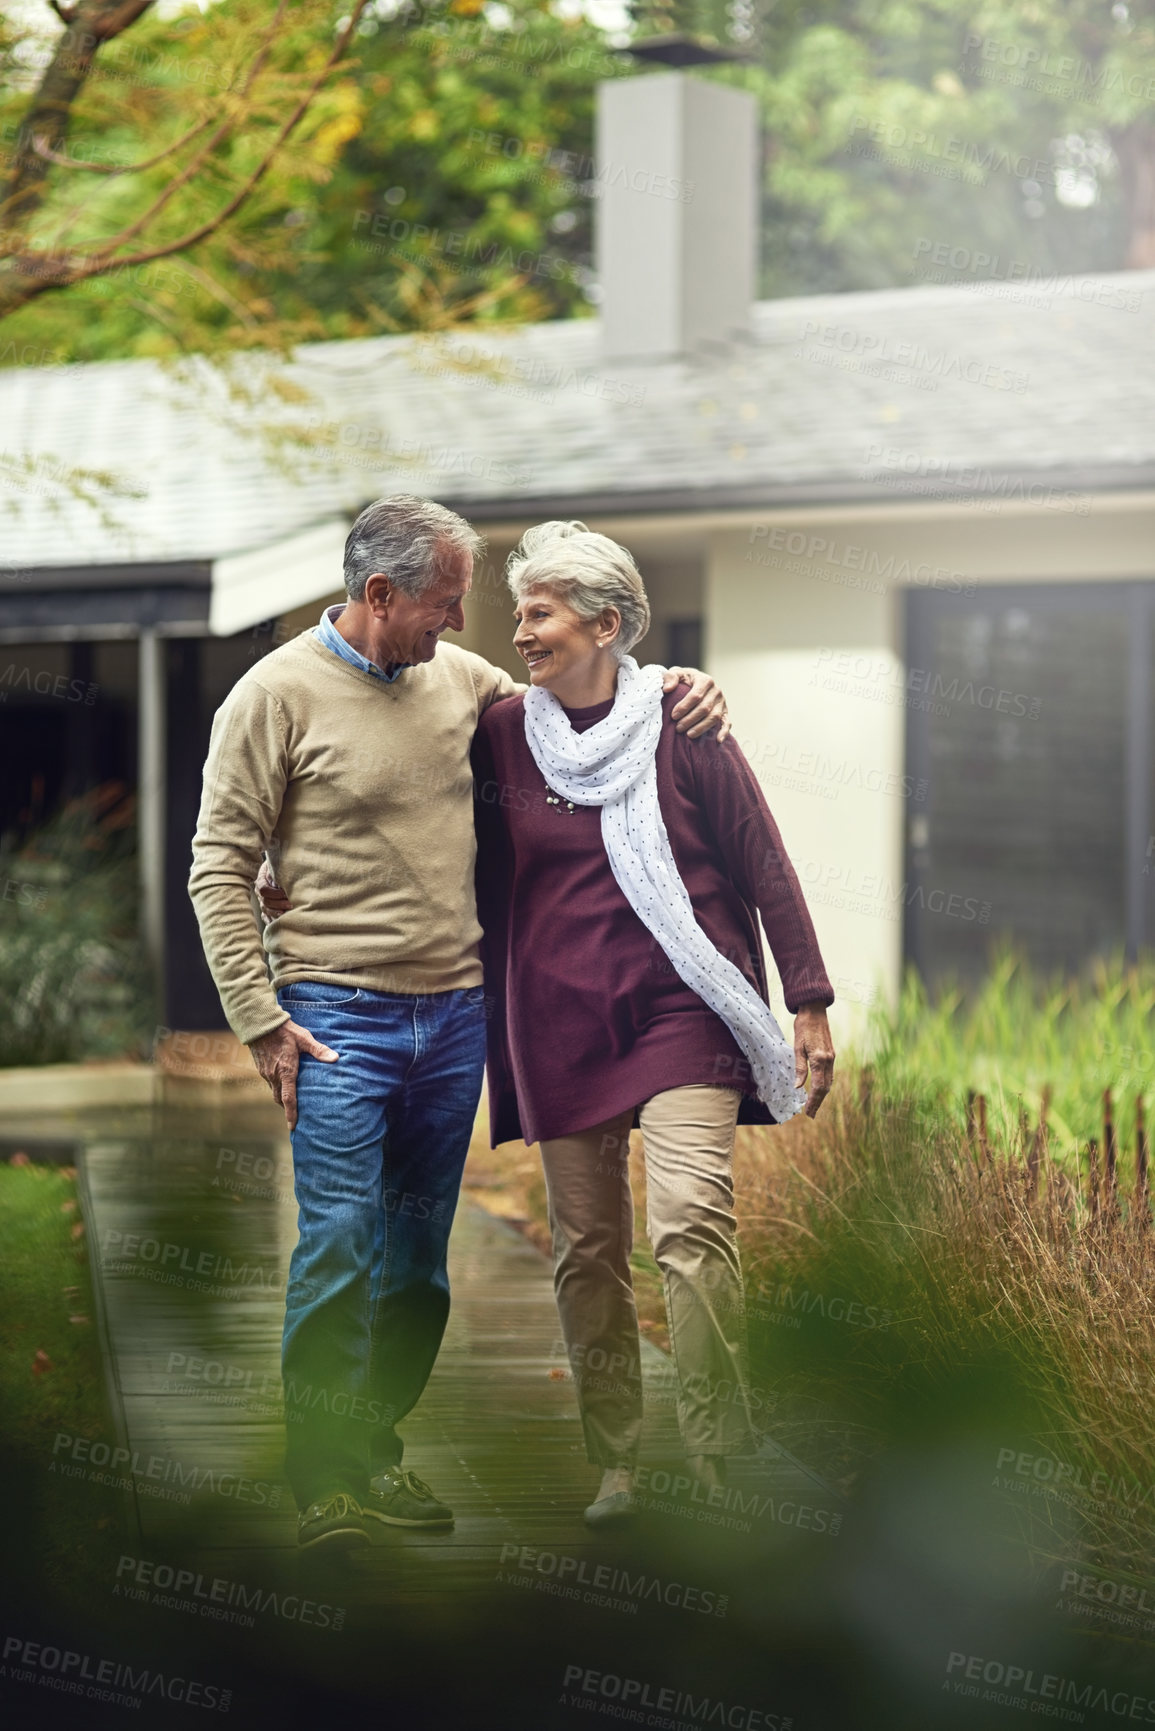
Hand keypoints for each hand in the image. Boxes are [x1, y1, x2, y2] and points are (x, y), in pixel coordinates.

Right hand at [248, 1019, 336, 1130]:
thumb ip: (319, 1050)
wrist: (259, 1023)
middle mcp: (274, 1075)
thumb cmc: (284, 1030)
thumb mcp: (304, 1039)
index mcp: (285, 1072)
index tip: (293, 1127)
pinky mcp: (261, 1067)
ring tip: (291, 1101)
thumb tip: (335, 1059)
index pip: (288, 1098)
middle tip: (296, 1116)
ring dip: (282, 1097)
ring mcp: (265, 1072)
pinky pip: (269, 1082)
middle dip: (287, 1108)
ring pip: (274, 1091)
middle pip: (280, 1099)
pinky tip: (283, 1082)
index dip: (291, 1114)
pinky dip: (277, 1087)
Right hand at [255, 857, 291, 924]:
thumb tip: (276, 880)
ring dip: (277, 913)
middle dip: (278, 904)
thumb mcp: (277, 864)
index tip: (286, 893)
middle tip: (291, 904)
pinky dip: (271, 921)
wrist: (279, 866)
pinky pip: (266, 917)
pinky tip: (279, 924)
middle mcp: (260, 893)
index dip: (275, 893)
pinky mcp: (267, 909)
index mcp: (261, 881)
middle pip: (265, 902)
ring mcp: (262, 902)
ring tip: (287, 913)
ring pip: (266, 911)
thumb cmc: (280, 864)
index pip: (264, 890)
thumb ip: (275, 871)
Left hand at [664, 667, 730, 742]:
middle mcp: (716, 691)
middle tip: (678, 728)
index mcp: (705, 680)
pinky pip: (726, 722)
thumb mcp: (676, 674)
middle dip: (690, 720)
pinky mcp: (725, 712)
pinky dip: (724, 732)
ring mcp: (722, 702)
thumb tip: (667, 688)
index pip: (696, 695)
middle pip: (704, 708)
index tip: (673, 716)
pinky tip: (718, 741)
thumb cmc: (683, 680)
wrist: (694, 682)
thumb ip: (670, 677)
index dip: (684, 707)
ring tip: (688, 735)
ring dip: (701, 727)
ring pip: (714, 717)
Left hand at [793, 1003, 834, 1117]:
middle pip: (826, 1087)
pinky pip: (829, 1074)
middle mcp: (829, 1060)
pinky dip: (824, 1085)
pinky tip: (819, 1089)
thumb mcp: (797, 1046)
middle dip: (818, 1102)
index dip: (813, 1101)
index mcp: (819, 1059)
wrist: (814, 1010)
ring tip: (814, 1105)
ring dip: (822, 1095)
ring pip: (829, 1082)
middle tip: (811, 1114)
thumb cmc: (803, 1026)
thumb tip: (798, 1086)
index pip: (818, 1087)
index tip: (808, 1112)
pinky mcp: (831, 1054)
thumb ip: (799, 1067)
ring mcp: (831, 1057)